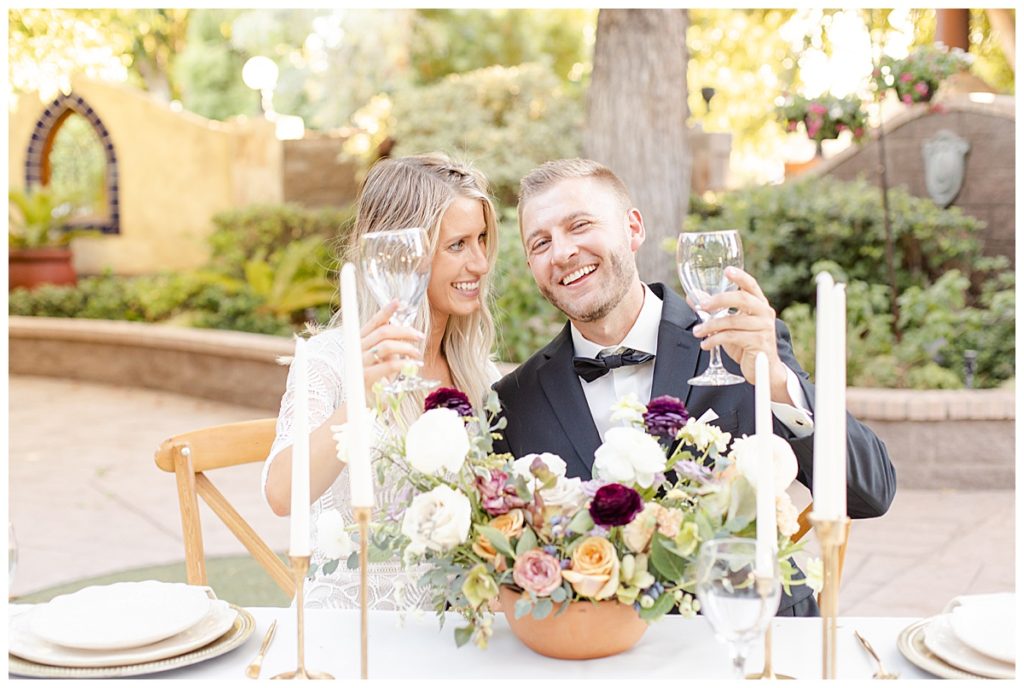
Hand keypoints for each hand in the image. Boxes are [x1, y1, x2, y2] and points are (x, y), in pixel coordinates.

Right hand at [360, 300, 424, 394]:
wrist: (360, 401)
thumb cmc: (374, 377)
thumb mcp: (382, 358)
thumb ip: (390, 345)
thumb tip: (406, 331)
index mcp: (361, 340)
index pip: (374, 322)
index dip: (386, 311)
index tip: (398, 302)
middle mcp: (357, 348)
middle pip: (383, 331)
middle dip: (405, 331)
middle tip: (420, 336)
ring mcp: (360, 362)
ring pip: (386, 346)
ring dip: (406, 347)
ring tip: (417, 354)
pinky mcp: (365, 376)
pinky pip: (388, 365)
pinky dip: (404, 363)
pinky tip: (412, 365)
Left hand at [690, 267, 791, 402]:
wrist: (764, 371)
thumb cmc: (747, 345)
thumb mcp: (729, 326)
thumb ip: (715, 312)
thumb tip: (694, 298)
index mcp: (759, 305)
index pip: (751, 285)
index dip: (740, 277)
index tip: (727, 270)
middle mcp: (764, 313)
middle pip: (742, 299)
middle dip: (719, 300)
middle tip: (702, 306)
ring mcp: (763, 328)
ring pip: (732, 321)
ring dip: (710, 326)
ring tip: (697, 332)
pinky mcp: (758, 343)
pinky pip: (731, 337)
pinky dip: (714, 340)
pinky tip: (705, 344)